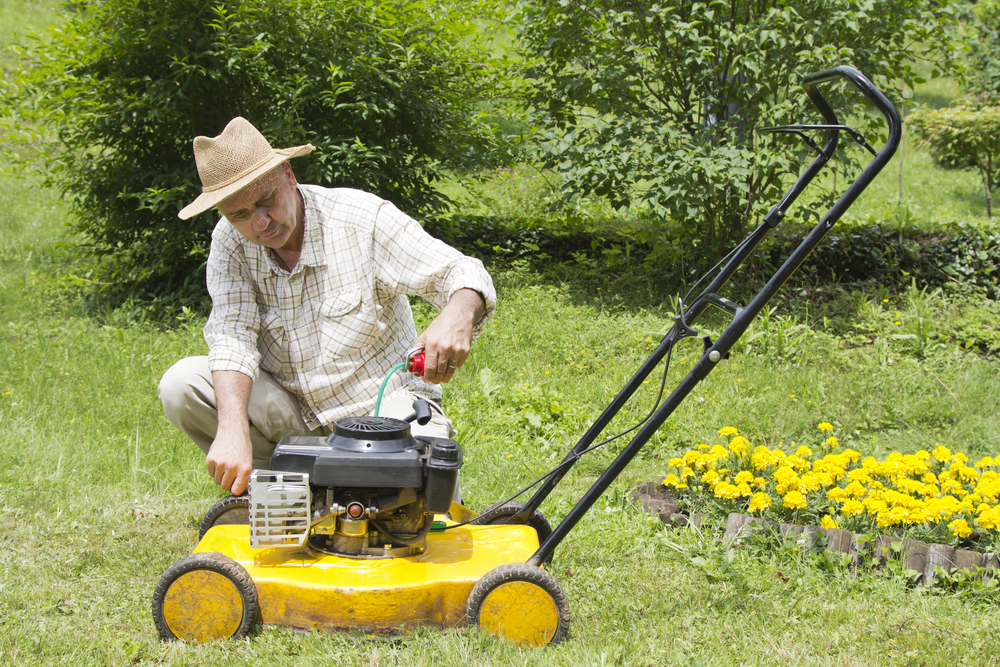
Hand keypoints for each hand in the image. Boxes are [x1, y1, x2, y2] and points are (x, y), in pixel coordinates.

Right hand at [209, 370, 254, 494]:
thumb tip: (242, 491)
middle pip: (225, 487)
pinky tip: (220, 461)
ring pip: (217, 481)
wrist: (232, 432)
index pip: (236, 490)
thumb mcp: (248, 462)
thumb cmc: (242, 447)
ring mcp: (220, 464)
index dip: (235, 490)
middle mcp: (232, 467)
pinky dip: (214, 470)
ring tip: (226, 465)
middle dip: (228, 482)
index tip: (235, 488)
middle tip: (231, 473)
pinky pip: (211, 473)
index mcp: (244, 469)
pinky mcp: (210, 460)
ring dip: (221, 476)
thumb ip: (244, 477)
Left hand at [417, 289, 484, 383]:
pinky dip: (453, 367)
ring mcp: (457, 350)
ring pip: (450, 371)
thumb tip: (411, 362)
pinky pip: (458, 365)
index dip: (427, 377)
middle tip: (433, 381)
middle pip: (440, 372)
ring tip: (441, 378)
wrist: (458, 316)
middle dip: (435, 380)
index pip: (429, 368)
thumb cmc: (440, 326)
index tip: (426, 380)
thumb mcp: (425, 335)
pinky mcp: (465, 351)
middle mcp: (445, 348)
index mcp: (433, 344)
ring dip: (445, 377)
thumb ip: (417, 349)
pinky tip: (450, 362)